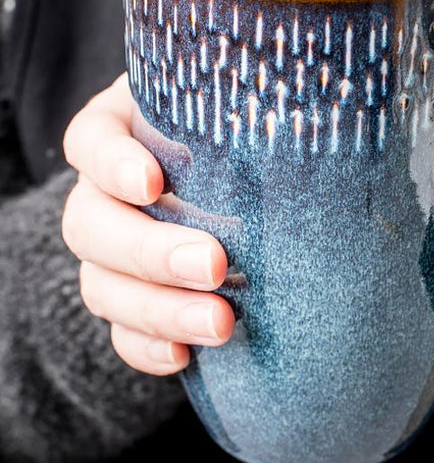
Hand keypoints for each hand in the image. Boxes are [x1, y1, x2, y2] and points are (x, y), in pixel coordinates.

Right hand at [62, 73, 234, 374]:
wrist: (252, 180)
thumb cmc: (247, 128)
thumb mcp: (245, 107)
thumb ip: (256, 107)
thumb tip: (312, 107)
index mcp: (125, 132)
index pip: (92, 140)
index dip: (111, 164)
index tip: (152, 182)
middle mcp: (107, 192)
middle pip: (91, 224)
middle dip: (150, 251)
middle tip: (215, 264)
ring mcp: (113, 249)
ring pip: (101, 285)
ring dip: (157, 310)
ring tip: (219, 323)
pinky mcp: (132, 296)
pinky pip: (121, 329)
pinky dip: (147, 346)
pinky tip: (186, 355)